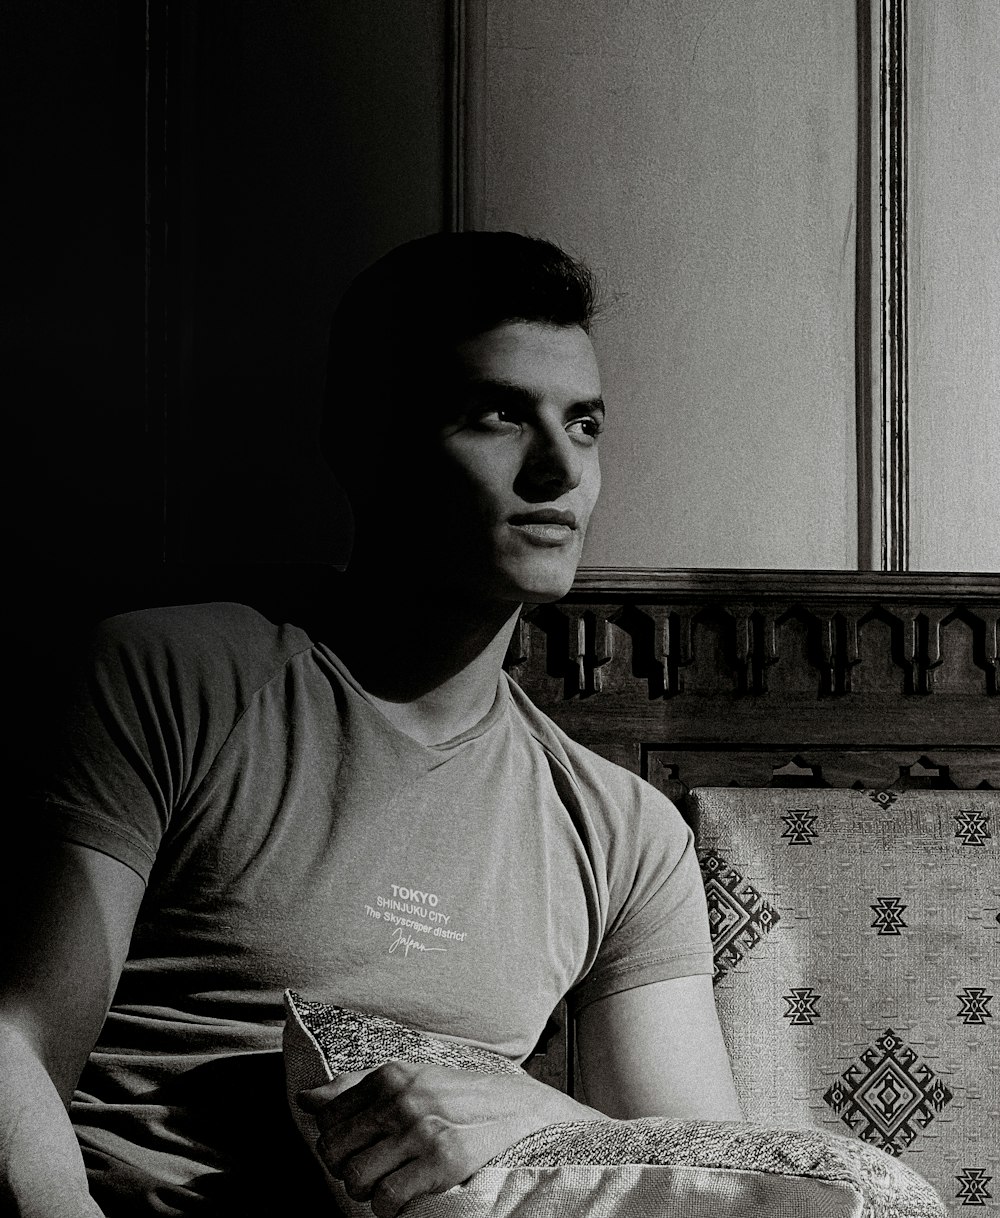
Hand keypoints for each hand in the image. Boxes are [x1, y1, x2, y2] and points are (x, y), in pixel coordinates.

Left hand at [299, 1062, 598, 1217]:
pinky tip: (402, 1199)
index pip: (327, 1120)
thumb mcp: (408, 1078)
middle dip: (346, 1170)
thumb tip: (305, 1099)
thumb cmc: (455, 1096)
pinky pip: (387, 1201)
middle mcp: (402, 1099)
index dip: (336, 1143)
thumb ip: (354, 1088)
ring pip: (356, 1180)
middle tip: (370, 1170)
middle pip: (334, 1152)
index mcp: (390, 1075)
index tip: (357, 1148)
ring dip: (366, 1193)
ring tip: (385, 1185)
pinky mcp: (443, 1162)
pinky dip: (387, 1210)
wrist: (519, 1108)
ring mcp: (422, 1130)